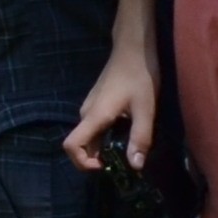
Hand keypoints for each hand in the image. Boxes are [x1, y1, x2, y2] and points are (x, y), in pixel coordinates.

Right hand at [64, 39, 156, 174]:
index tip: (105, 168)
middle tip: (123, 162)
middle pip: (81, 144)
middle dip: (97, 159)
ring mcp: (90, 106)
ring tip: (128, 147)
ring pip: (89, 136)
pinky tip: (126, 131)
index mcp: (94, 116)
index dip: (82, 163)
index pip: (71, 145)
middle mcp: (86, 113)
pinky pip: (94, 127)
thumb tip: (135, 166)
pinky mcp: (96, 102)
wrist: (133, 49)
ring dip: (103, 148)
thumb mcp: (145, 110)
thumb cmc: (139, 77)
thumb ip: (139, 138)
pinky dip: (105, 137)